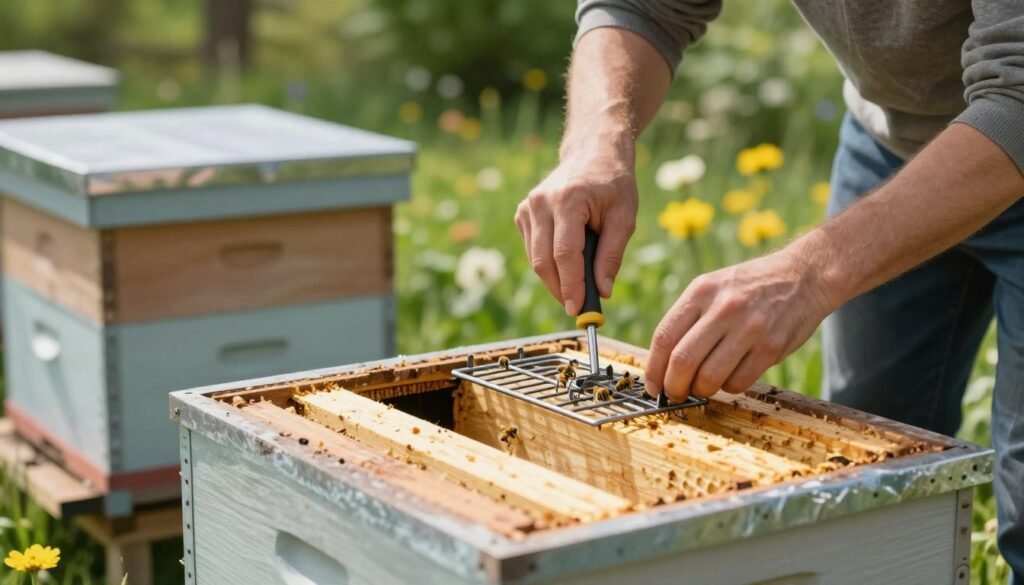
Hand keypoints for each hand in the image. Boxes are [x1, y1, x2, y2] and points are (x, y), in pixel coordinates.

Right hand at [515, 144, 637, 314]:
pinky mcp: (523, 213)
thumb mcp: (624, 217)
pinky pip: (532, 250)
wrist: (593, 152)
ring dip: (554, 280)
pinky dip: (548, 264)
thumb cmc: (613, 184)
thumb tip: (603, 291)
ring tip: (577, 288)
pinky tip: (567, 264)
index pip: (564, 253)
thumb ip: (612, 255)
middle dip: (560, 289)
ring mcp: (528, 207)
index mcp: (568, 199)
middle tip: (578, 308)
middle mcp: (541, 203)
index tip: (578, 309)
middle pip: (543, 260)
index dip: (570, 285)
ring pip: (535, 259)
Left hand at [644, 250, 835, 401]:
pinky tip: (730, 377)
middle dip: (673, 386)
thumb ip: (688, 319)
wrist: (802, 276)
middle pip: (683, 361)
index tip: (652, 386)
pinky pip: (738, 382)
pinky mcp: (771, 347)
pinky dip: (728, 388)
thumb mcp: (713, 287)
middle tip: (675, 394)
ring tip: (703, 386)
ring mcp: (750, 328)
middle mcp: (724, 308)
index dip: (653, 368)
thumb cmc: (749, 287)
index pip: (664, 337)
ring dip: (701, 390)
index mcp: (701, 291)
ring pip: (710, 377)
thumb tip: (663, 364)